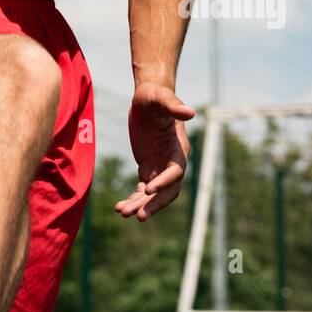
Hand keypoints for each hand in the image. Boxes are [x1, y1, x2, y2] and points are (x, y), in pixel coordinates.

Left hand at [115, 83, 195, 221]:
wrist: (147, 98)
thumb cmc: (155, 96)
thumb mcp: (160, 97)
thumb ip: (173, 105)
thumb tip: (191, 112)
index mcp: (178, 148)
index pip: (176, 171)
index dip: (164, 181)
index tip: (148, 189)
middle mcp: (172, 162)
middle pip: (167, 191)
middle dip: (154, 204)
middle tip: (138, 216)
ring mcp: (160, 167)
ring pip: (153, 195)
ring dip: (140, 205)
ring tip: (122, 213)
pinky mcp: (148, 168)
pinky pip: (142, 190)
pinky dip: (133, 199)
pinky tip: (120, 208)